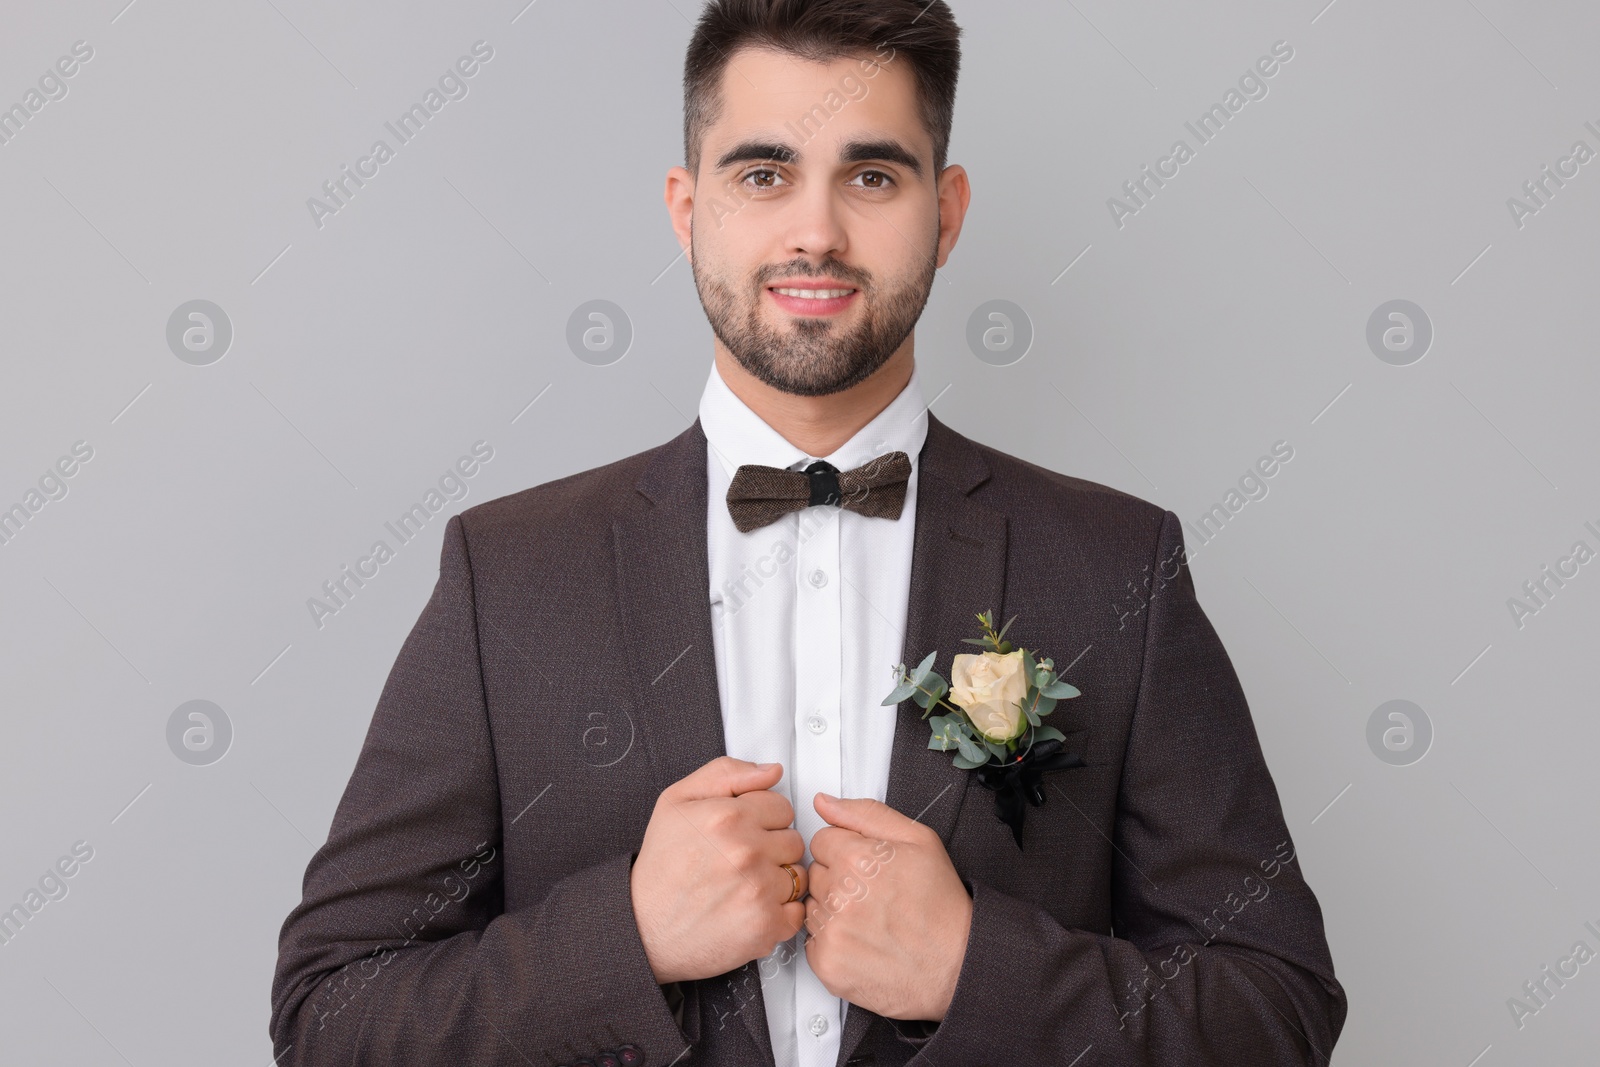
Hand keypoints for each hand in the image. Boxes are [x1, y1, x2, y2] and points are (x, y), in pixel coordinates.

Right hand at [631, 757, 807, 983]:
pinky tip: (751, 910)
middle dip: (771, 850)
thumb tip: (772, 771)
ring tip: (742, 888)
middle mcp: (747, 851)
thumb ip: (726, 773)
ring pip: (798, 876)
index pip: (782, 807)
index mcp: (728, 816)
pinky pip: (797, 912)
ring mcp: (759, 889)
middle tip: (739, 863)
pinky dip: (780, 914)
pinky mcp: (766, 926)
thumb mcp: (677, 801)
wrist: (643, 927)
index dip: (762, 820)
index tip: (741, 835)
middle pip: (794, 841)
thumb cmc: (661, 866)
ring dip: (777, 882)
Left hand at [803, 793, 971, 1021]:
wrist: (955, 963)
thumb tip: (825, 803)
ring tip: (870, 919)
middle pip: (815, 873)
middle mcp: (840, 896)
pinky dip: (833, 942)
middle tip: (873, 895)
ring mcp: (832, 933)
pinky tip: (862, 941)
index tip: (868, 867)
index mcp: (857, 859)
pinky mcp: (827, 964)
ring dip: (833, 911)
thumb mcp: (918, 839)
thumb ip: (865, 814)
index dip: (847, 851)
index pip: (821, 840)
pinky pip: (813, 941)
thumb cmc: (940, 905)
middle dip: (839, 880)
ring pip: (812, 907)